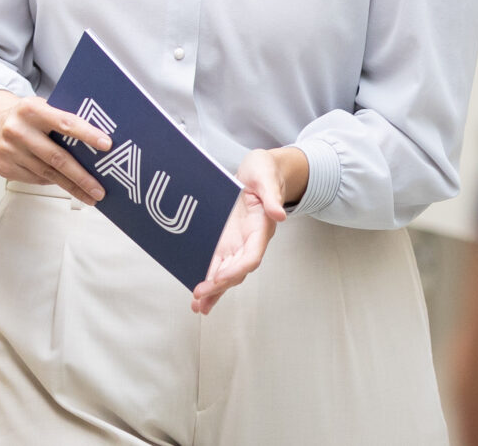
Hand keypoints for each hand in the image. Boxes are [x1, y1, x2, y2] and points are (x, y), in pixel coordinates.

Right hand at [0, 90, 111, 204]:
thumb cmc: (25, 116)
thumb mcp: (41, 107)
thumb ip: (62, 120)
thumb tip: (95, 142)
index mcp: (31, 110)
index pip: (64, 122)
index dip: (86, 134)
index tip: (106, 144)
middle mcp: (18, 130)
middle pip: (57, 158)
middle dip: (82, 176)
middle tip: (100, 189)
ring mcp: (9, 151)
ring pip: (48, 174)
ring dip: (72, 187)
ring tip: (90, 195)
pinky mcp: (4, 167)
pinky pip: (36, 179)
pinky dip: (53, 182)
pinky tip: (65, 185)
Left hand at [192, 146, 306, 314]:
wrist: (258, 171)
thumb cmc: (265, 173)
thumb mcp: (267, 177)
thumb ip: (272, 196)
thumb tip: (279, 215)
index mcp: (261, 229)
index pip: (252, 256)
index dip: (237, 268)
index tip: (221, 277)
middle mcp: (249, 241)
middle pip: (236, 270)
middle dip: (219, 285)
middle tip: (200, 296)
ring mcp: (237, 243)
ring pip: (226, 273)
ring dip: (213, 290)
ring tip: (198, 305)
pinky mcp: (226, 241)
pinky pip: (217, 264)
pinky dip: (209, 280)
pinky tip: (199, 294)